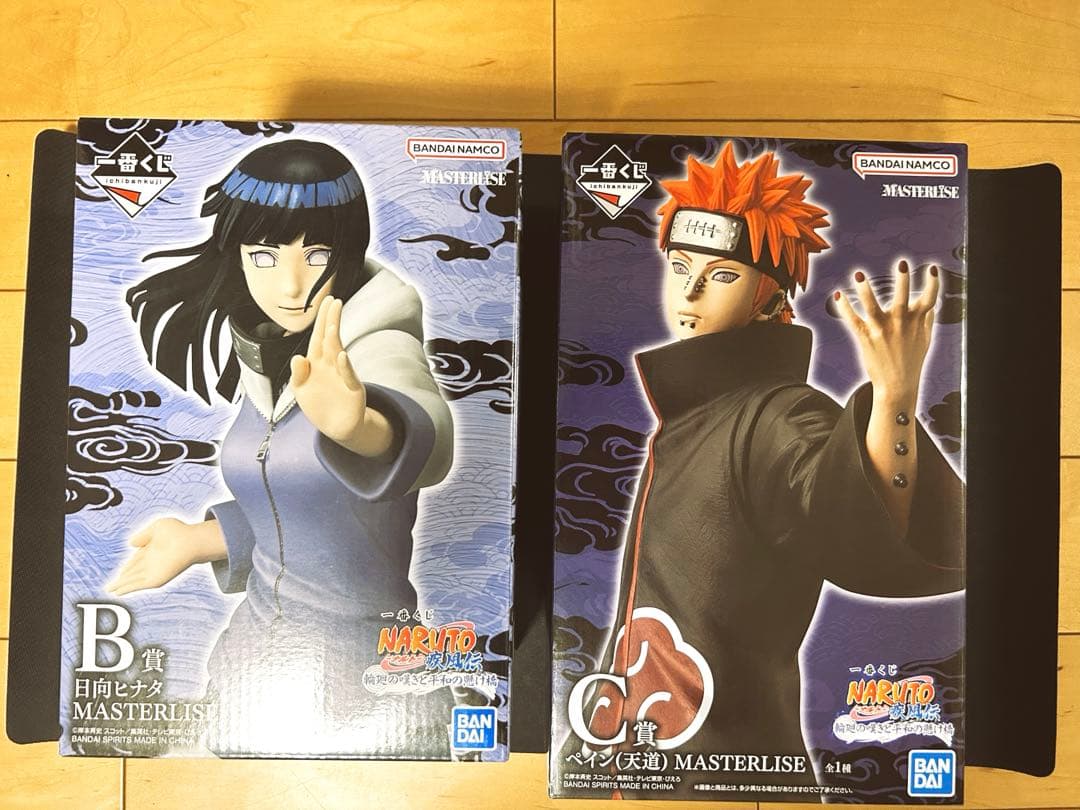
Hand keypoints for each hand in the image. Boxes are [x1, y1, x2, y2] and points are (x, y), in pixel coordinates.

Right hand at [106, 518, 225, 595]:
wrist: (191, 542)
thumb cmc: (179, 531)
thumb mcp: (158, 527)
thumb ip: (144, 535)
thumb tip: (130, 543)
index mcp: (153, 548)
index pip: (137, 558)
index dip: (128, 565)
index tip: (121, 571)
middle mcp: (153, 561)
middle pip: (134, 571)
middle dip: (122, 578)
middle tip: (112, 585)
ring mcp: (154, 571)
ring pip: (133, 579)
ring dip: (121, 585)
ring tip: (110, 590)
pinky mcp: (155, 579)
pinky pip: (137, 585)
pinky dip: (127, 589)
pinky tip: (118, 592)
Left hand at [289, 296, 393, 456]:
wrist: (337, 428)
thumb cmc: (319, 406)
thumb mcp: (301, 392)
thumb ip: (298, 375)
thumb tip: (298, 358)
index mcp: (317, 363)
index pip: (318, 336)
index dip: (322, 319)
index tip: (327, 302)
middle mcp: (331, 365)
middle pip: (330, 339)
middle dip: (331, 320)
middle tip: (334, 302)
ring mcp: (343, 375)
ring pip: (337, 354)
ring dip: (334, 340)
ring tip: (331, 326)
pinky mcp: (352, 390)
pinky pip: (348, 375)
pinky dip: (344, 366)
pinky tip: (341, 356)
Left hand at [834, 261, 939, 404]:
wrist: (897, 385)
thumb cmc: (911, 362)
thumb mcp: (925, 340)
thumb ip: (927, 320)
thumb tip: (930, 306)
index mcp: (917, 321)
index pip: (929, 298)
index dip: (933, 283)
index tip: (931, 268)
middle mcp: (900, 323)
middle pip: (902, 298)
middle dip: (903, 280)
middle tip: (902, 263)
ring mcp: (882, 329)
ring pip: (872, 306)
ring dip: (864, 290)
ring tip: (858, 275)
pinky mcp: (866, 337)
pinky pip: (852, 319)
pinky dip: (844, 307)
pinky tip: (838, 295)